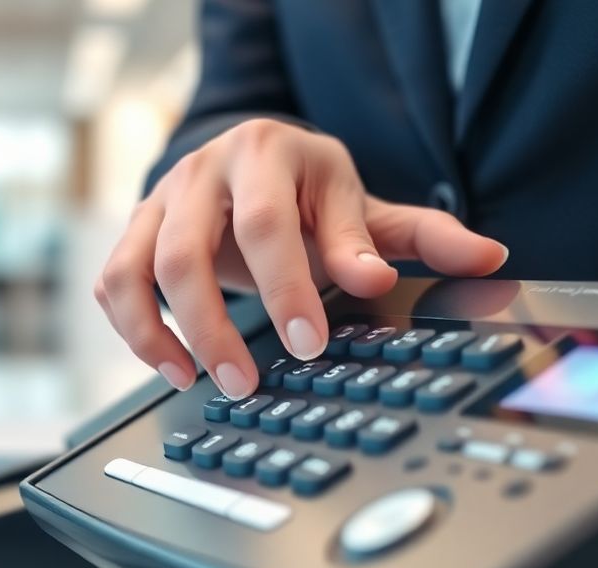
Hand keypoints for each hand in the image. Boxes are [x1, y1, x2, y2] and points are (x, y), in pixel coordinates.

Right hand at [95, 118, 507, 398]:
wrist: (248, 160)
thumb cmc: (308, 190)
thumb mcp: (362, 203)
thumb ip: (419, 234)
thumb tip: (484, 257)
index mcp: (265, 154)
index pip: (266, 225)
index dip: (286, 289)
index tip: (309, 344)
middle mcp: (202, 172)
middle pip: (187, 252)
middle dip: (214, 327)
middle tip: (246, 383)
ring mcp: (158, 202)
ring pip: (134, 269)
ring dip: (158, 334)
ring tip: (193, 380)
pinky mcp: (133, 233)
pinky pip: (113, 284)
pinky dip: (132, 330)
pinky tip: (171, 366)